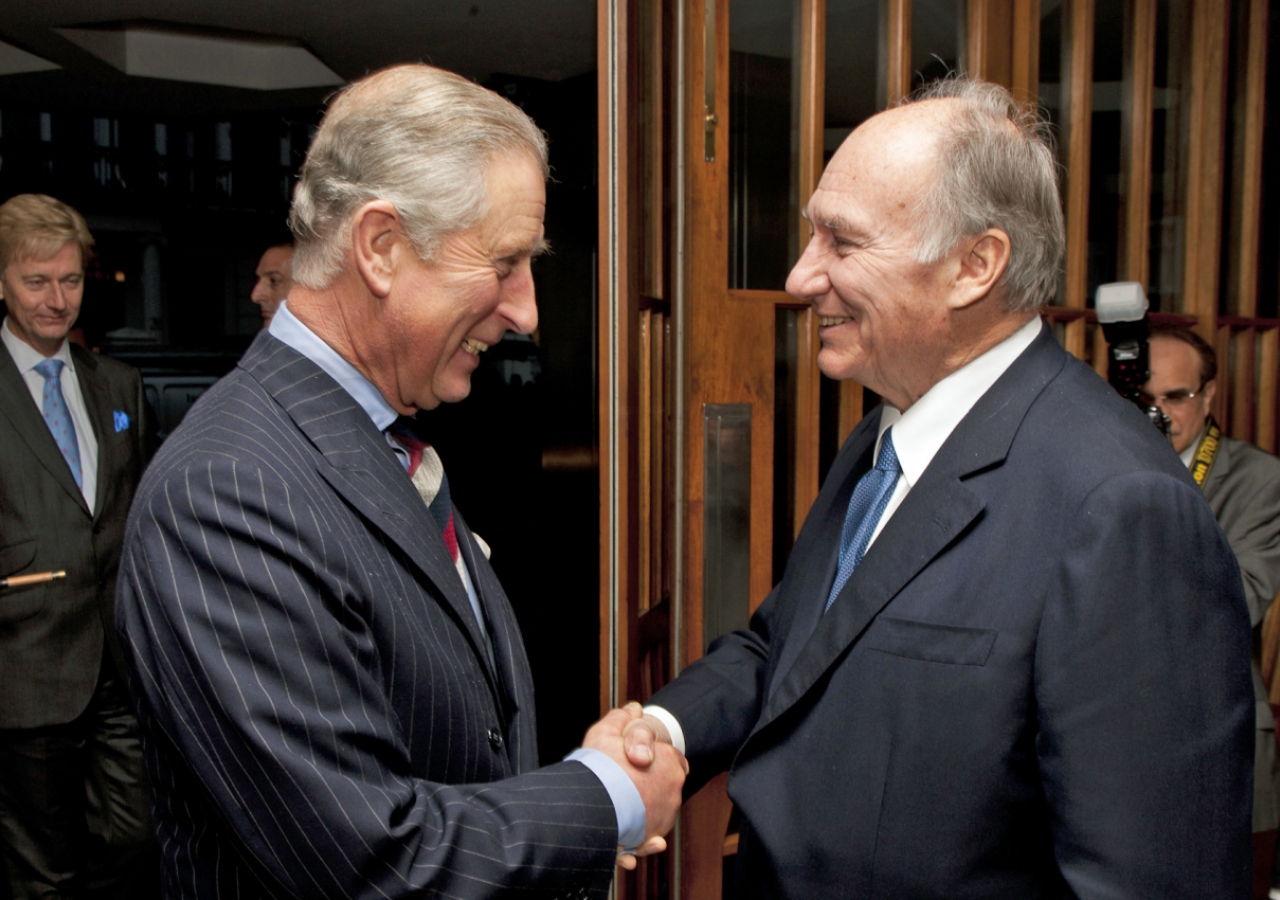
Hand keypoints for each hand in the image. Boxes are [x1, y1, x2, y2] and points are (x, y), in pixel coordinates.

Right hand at [582, 704, 687, 867]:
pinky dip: (643, 838)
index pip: (670, 757)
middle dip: (646, 785)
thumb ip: (621, 719)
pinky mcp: (651, 836)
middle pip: (662, 785)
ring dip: (642, 811)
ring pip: (655, 811)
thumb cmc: (598, 768)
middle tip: (622, 784)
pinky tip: (630, 837)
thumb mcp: (605, 733)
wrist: (588, 806)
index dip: (651, 757)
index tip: (634, 761)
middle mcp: (673, 789)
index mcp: (669, 761)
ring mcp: (664, 815)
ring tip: (618, 808)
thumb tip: (634, 709)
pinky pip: (649, 837)